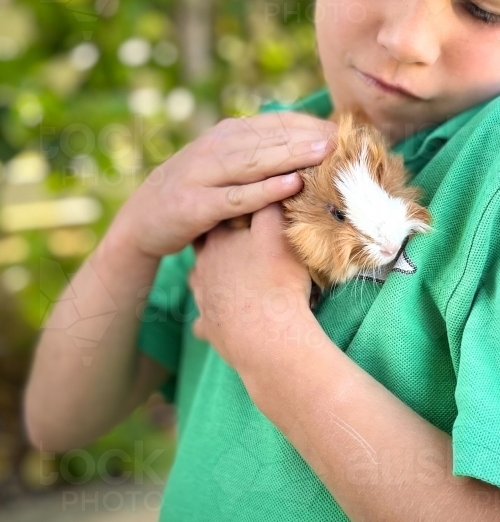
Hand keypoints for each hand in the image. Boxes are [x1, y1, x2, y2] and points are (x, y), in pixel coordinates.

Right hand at [109, 111, 337, 259]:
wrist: (141, 219)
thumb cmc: (196, 190)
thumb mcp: (224, 163)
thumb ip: (258, 152)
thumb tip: (309, 143)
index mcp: (226, 134)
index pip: (274, 122)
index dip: (309, 124)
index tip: (342, 130)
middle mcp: (215, 148)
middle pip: (269, 138)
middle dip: (307, 136)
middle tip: (343, 138)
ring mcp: (203, 175)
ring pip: (255, 162)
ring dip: (292, 155)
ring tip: (325, 152)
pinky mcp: (196, 205)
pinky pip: (236, 197)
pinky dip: (265, 190)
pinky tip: (292, 185)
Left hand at [187, 202, 323, 399]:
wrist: (267, 337)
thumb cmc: (275, 281)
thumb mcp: (277, 233)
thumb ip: (271, 205)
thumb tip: (273, 183)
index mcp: (216, 242)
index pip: (217, 216)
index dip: (229, 211)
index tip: (241, 209)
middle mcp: (202, 268)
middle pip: (204, 248)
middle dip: (218, 244)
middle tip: (239, 242)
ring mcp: (203, 299)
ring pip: (200, 283)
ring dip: (213, 280)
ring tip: (233, 278)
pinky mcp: (210, 328)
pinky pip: (206, 321)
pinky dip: (211, 318)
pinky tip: (223, 318)